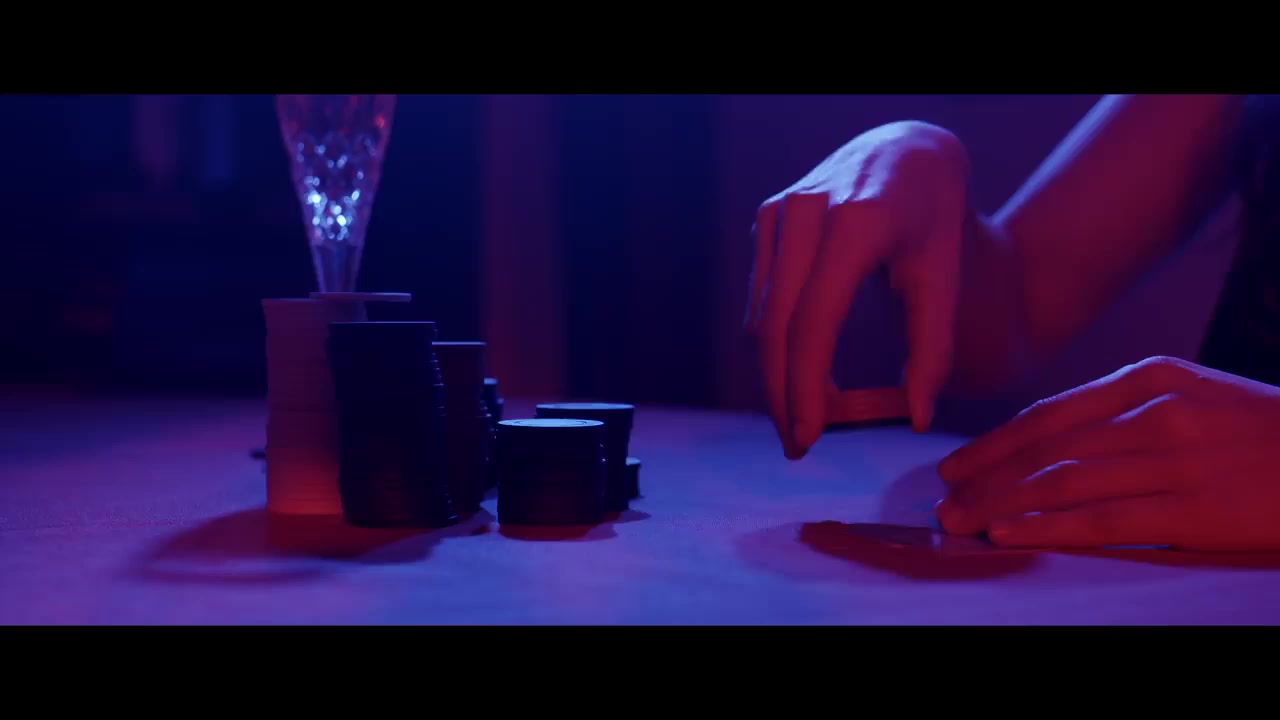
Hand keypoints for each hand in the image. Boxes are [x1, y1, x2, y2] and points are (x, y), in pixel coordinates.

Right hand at [744, 121, 969, 458]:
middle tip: (798, 446)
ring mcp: (779, 213)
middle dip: (782, 394)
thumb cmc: (932, 215)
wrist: (906, 150)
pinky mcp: (767, 219)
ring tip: (807, 416)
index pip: (813, 322)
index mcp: (856, 223)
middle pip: (776, 327)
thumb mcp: (944, 276)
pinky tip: (801, 372)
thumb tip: (917, 419)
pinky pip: (763, 298)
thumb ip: (932, 348)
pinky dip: (777, 343)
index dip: (804, 387)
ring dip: (777, 374)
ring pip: (762, 318)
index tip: (808, 439)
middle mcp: (806, 212)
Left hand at [935, 356, 1279, 551]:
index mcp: (1149, 379)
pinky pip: (1102, 520)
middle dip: (985, 477)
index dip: (995, 443)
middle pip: (1044, 449)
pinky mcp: (1191, 509)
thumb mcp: (1197, 396)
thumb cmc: (1263, 432)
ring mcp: (1172, 460)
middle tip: (943, 499)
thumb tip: (1057, 442)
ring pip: (1062, 483)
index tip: (958, 464)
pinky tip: (1009, 534)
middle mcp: (1152, 413)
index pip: (1049, 415)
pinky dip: (1046, 527)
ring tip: (960, 521)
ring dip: (1000, 504)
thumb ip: (1129, 411)